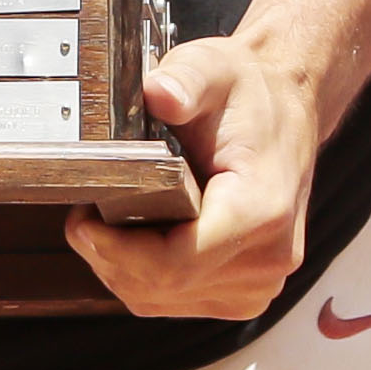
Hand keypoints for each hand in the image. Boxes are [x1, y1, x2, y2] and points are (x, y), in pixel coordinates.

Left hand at [64, 37, 319, 320]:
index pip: (176, 264)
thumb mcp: (214, 68)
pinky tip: (138, 240)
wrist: (287, 110)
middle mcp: (268, 259)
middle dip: (111, 257)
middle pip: (164, 288)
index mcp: (261, 211)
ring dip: (125, 270)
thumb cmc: (249, 94)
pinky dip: (148, 279)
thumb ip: (185, 80)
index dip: (117, 251)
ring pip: (165, 301)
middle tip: (84, 218)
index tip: (83, 222)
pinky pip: (180, 302)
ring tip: (108, 225)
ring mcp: (260, 283)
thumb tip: (159, 94)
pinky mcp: (247, 292)